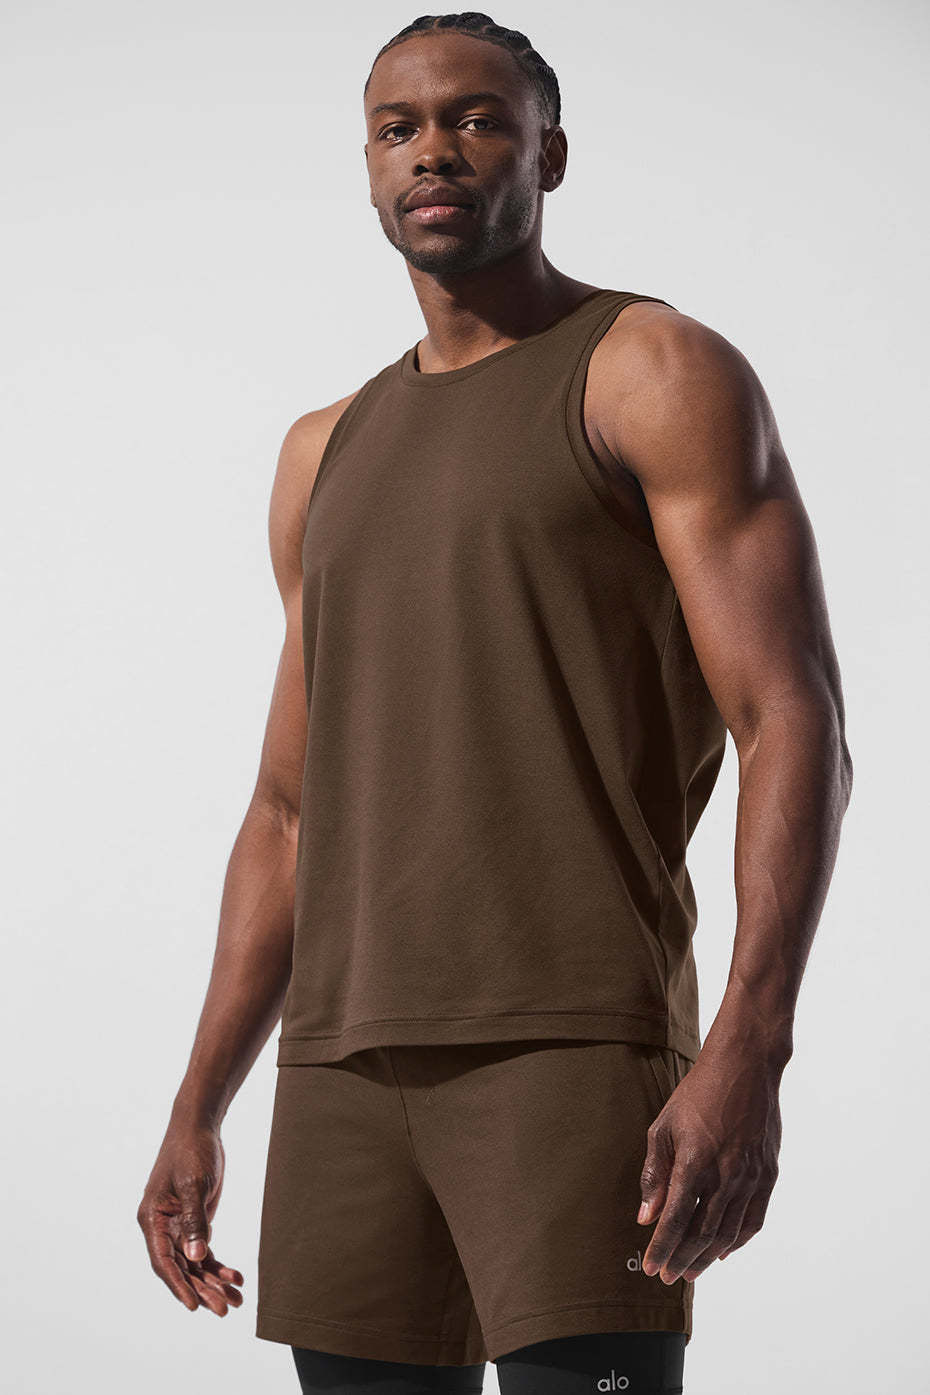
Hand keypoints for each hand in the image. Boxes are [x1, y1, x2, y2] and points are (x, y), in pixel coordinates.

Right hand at [137, 1121, 243, 1313]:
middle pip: (181, 1268)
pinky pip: (204, 1251)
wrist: (199, 1127)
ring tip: (236, 1301)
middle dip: (202, 1290)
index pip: (163, 1261)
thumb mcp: (193, 1184)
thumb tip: (196, 1257)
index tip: (194, 1307)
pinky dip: (218, 1266)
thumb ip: (194, 1220)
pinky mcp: (194, 1222)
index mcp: (152, 1219)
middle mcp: (161, 1227)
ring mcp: (178, 1226)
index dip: (178, 1286)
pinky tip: (236, 1278)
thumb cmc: (191, 1150)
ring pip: (194, 1264)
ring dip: (213, 1283)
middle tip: (224, 1309)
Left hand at [636, 1042, 782, 1281]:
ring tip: (691, 1271)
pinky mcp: (768, 1175)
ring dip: (707, 1257)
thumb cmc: (698, 1094)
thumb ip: (654, 1173)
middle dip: (681, 1259)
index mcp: (694, 1162)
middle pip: (701, 1233)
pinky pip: (753, 1219)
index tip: (652, 1267)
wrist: (745, 1068)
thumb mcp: (664, 1126)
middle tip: (668, 1276)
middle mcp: (724, 1175)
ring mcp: (750, 1177)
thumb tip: (646, 1215)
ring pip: (727, 1233)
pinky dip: (738, 1241)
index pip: (675, 1219)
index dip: (662, 1248)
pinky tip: (724, 1251)